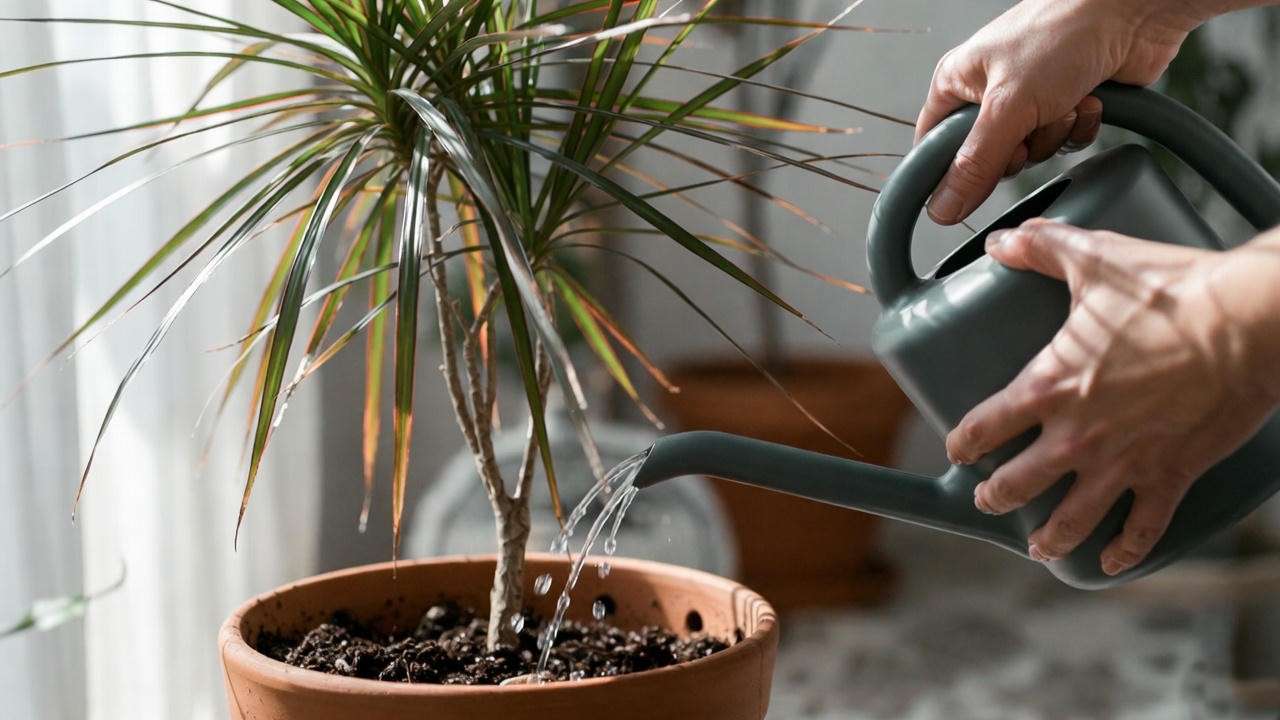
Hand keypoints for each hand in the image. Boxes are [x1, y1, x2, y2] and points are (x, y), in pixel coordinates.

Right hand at [916, 0, 1210, 224]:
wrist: (1132, 10)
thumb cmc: (1063, 30)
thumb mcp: (1008, 106)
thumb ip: (975, 164)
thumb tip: (942, 208)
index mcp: (958, 82)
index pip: (933, 146)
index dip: (947, 174)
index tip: (965, 192)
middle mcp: (990, 91)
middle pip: (987, 159)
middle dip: (1017, 150)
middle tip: (1027, 125)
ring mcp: (1031, 98)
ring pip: (1030, 152)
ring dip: (1054, 134)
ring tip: (1065, 99)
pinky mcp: (1067, 103)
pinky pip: (1064, 143)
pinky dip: (1079, 127)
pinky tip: (1087, 99)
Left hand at [944, 220, 1279, 574]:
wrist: (1248, 323)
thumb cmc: (1171, 290)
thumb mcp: (1096, 259)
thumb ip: (1043, 248)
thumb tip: (1001, 239)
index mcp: (1050, 386)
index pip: (984, 427)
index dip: (964, 444)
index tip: (959, 451)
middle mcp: (1078, 434)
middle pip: (1018, 484)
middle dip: (996, 496)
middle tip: (990, 500)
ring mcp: (1124, 462)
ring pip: (1071, 519)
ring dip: (1049, 537)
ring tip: (1037, 547)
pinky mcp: (1170, 476)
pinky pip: (1142, 528)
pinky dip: (1124, 552)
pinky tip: (1110, 563)